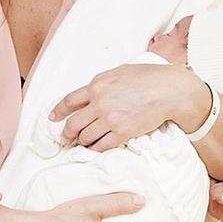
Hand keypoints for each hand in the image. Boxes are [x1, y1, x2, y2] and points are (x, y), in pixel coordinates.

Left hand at [50, 63, 209, 150]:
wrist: (169, 90)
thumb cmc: (148, 77)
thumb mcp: (119, 72)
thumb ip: (102, 83)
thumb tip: (90, 93)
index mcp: (97, 85)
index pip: (69, 101)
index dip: (58, 111)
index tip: (53, 118)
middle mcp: (100, 102)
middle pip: (73, 123)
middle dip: (67, 133)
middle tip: (66, 138)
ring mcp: (110, 119)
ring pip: (86, 137)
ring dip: (83, 141)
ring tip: (85, 142)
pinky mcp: (123, 132)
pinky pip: (101, 146)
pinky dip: (96, 149)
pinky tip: (97, 148)